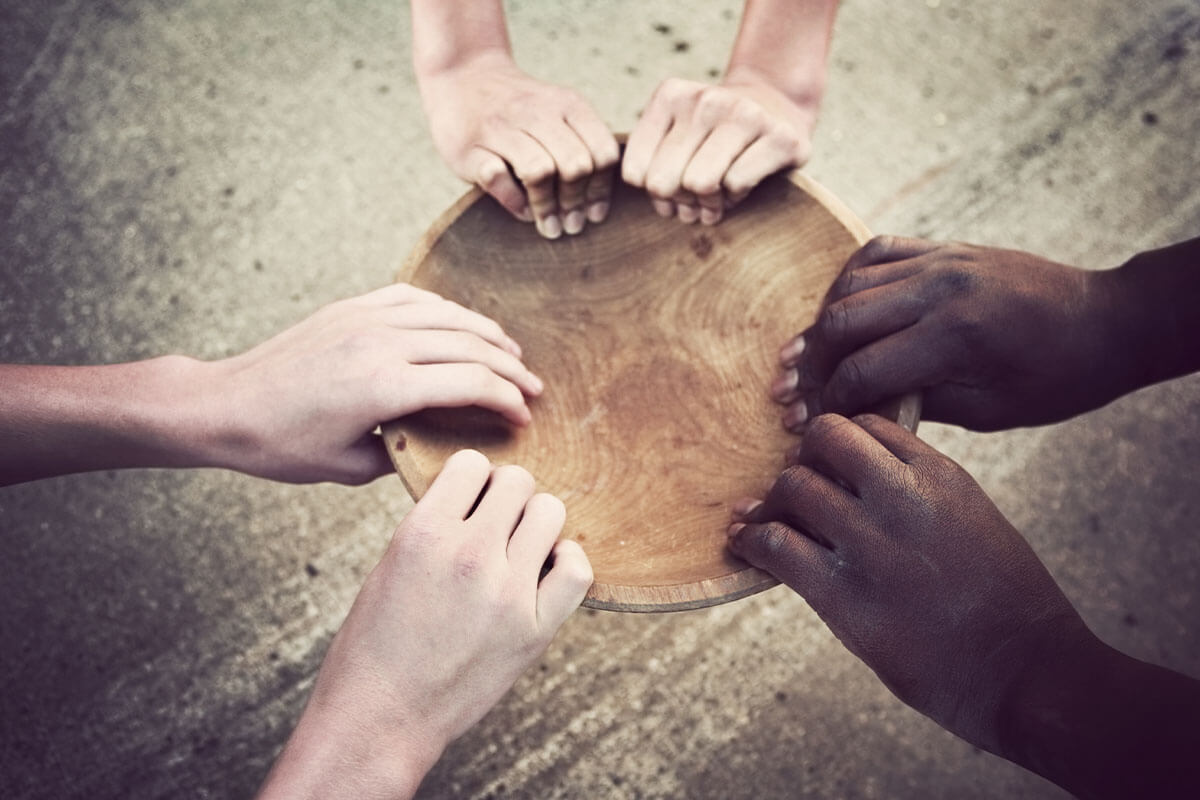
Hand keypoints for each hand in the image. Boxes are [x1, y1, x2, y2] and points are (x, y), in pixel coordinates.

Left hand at [207, 283, 542, 483]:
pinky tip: (463, 325)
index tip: (524, 417)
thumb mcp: (349, 467)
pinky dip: (449, 312)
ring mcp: (366, 318)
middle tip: (535, 389)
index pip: (470, 383)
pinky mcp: (352, 307)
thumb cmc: (282, 445)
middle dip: (510, 369)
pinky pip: (416, 300)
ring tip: (512, 354)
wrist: (226, 405)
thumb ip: (403, 453)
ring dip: (488, 335)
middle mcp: (381, 343)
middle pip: (470, 346)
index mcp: (385, 387)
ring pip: (449, 316)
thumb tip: (439, 447)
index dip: (507, 400)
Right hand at [257, 450, 592, 798]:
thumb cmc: (374, 645)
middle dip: (506, 497)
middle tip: (495, 525)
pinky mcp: (534, 630)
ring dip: (536, 523)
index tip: (468, 500)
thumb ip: (435, 525)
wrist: (382, 718)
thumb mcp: (390, 564)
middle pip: (517, 482)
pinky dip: (567, 560)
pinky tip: (546, 568)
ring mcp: (507, 592)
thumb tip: (477, 497)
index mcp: (424, 532)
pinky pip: (577, 569)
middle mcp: (469, 554)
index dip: (471, 479)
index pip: (472, 464)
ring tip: (519, 547)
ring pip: (550, 512)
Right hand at [420, 50, 618, 238]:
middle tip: (572, 225)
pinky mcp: (469, 146)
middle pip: (575, 166)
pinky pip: (498, 177)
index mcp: (567, 104)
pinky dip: (513, 200)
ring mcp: (501, 127)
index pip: (602, 153)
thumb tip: (598, 205)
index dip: (601, 190)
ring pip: (540, 172)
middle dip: (576, 203)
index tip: (594, 214)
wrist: (462, 76)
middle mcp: (536, 112)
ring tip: (549, 226)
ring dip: (547, 207)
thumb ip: (582, 144)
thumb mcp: (558, 112)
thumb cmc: (519, 111)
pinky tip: (522, 210)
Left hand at [622, 74, 813, 224]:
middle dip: (679, 201)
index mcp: (671, 96)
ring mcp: (745, 114)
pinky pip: (736, 184)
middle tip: (695, 198)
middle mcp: (706, 100)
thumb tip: (663, 204)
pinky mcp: (780, 137)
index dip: (652, 193)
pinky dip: (735, 197)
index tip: (672, 187)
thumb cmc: (715, 132)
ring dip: (707, 202)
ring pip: (700, 184)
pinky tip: (741, 186)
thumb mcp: (674, 132)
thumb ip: (650, 162)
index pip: (635, 173)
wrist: (777, 101)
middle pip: (664, 182)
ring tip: (717, 196)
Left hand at [727, 414, 1096, 753]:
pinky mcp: (842, 593)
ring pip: (792, 486)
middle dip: (803, 459)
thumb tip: (864, 485)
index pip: (866, 425)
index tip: (826, 466)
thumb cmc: (1006, 604)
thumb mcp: (974, 522)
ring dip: (773, 503)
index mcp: (940, 474)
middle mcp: (903, 496)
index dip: (838, 444)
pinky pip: (775, 544)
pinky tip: (744, 545)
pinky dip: (751, 540)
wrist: (1025, 671)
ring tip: (765, 520)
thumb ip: (923, 496)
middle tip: (796, 490)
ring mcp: (871, 542)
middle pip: (823, 441)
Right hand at [772, 236, 1126, 431]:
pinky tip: (839, 309)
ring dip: (822, 322)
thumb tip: (858, 407)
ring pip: (849, 284)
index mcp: (955, 335)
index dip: (831, 400)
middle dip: (811, 362)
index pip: (864, 370)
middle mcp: (940, 288)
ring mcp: (940, 260)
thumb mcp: (989, 410)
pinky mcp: (944, 247)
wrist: (1106, 321)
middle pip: (842, 320)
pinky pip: (876, 252)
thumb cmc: (1056, 379)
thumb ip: (918, 402)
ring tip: (808, 357)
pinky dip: (847, 281)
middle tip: (792, 391)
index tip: (815, 421)